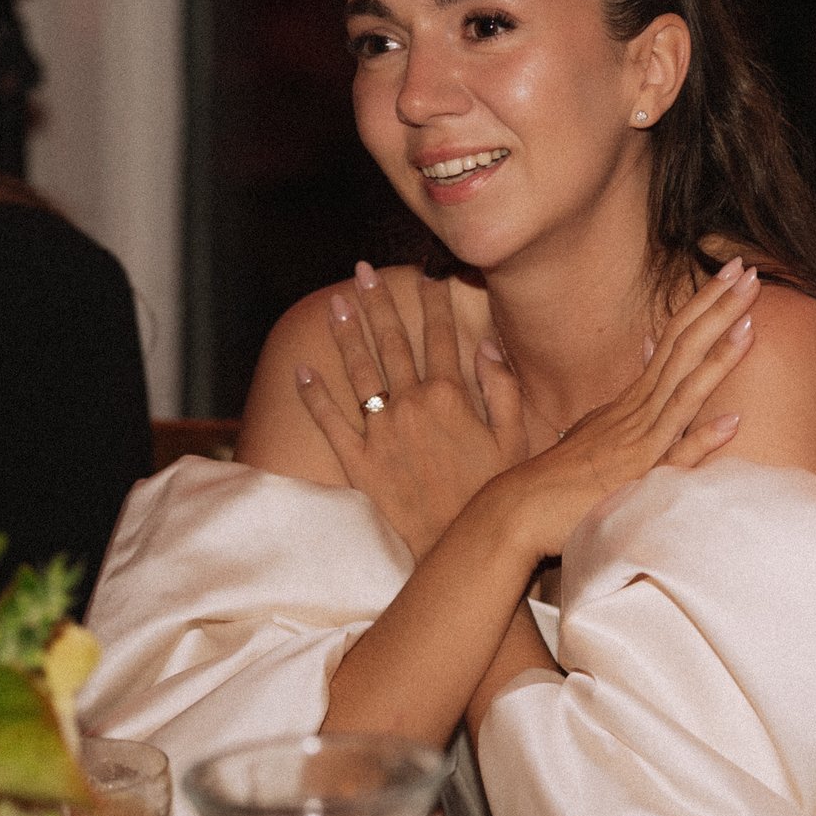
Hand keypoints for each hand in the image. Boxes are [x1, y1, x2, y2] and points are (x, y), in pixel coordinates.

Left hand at [296, 264, 525, 555]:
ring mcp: (381, 431)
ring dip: (346, 334)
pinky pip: (330, 421)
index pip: (439, 336)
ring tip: (335, 302)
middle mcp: (411, 404)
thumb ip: (501, 387)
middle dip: (378, 303)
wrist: (460, 543)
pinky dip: (314, 394)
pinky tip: (301, 369)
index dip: (432, 302)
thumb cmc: (493, 493)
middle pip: (391, 343)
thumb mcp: (514, 437)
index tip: (425, 274)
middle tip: (362, 271)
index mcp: (451, 396)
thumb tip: (487, 344)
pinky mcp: (359, 460)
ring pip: (359, 371)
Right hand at [486, 259, 760, 560]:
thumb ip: (632, 387)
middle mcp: (639, 410)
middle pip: (683, 349)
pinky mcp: (636, 478)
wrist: (522, 507)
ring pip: (684, 393)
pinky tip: (733, 421)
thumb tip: (653, 344)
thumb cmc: (562, 470)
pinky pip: (674, 457)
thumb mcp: (599, 418)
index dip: (705, 302)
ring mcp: (639, 442)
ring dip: (718, 359)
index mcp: (635, 396)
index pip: (676, 336)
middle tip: (750, 270)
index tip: (734, 270)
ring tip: (751, 324)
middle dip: (718, 310)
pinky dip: (702, 438)